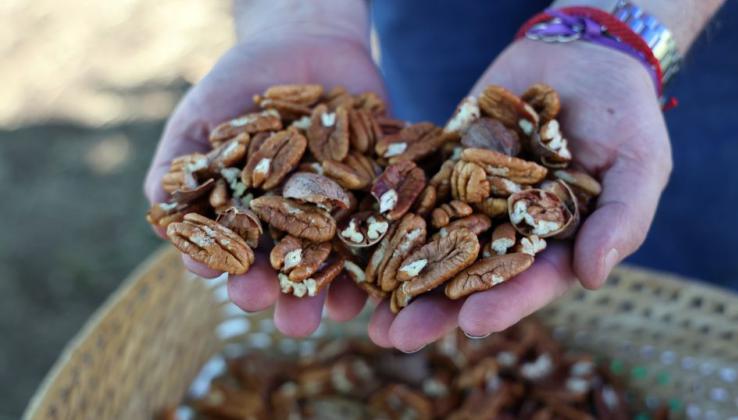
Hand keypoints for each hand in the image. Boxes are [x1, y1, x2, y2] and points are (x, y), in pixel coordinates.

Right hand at [144, 31, 385, 336]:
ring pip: (345, 255)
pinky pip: (390, 214)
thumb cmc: (238, 84)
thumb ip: (178, 167)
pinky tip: (390, 265)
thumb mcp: (200, 120)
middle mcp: (299, 221)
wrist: (301, 38)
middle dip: (295, 298)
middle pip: (297, 268)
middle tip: (294, 323)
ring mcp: (343, 205)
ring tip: (343, 311)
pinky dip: (392, 239)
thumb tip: (161, 218)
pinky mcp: (383, 183)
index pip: (245, 259)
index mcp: (253, 219)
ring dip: (344, 287)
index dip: (242, 278)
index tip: (240, 292)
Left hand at [367, 40, 671, 350]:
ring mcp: (472, 197)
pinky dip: (386, 212)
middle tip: (396, 337)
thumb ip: (622, 220)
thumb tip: (594, 278)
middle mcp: (508, 229)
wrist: (583, 54)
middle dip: (433, 308)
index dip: (502, 305)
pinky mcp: (445, 164)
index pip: (529, 282)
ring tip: (365, 311)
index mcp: (555, 244)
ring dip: (398, 275)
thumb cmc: (625, 114)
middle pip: (469, 275)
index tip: (471, 325)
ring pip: (431, 241)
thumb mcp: (638, 164)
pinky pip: (412, 188)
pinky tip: (356, 235)